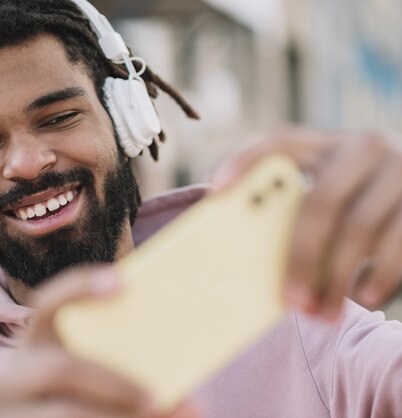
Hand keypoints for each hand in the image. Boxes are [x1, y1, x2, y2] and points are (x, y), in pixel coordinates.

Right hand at [0, 265, 202, 417]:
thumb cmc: (79, 395)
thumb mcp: (88, 374)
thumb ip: (121, 362)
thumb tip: (188, 386)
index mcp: (38, 343)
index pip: (49, 303)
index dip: (80, 288)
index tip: (123, 282)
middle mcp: (17, 373)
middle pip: (61, 368)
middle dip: (115, 384)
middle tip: (158, 398)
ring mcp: (14, 410)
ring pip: (65, 412)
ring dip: (117, 415)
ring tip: (160, 413)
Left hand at [213, 129, 401, 318]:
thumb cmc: (356, 201)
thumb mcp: (328, 190)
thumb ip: (289, 204)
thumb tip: (237, 246)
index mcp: (325, 144)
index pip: (281, 142)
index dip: (247, 161)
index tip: (217, 190)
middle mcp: (362, 148)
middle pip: (321, 202)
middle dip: (301, 257)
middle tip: (290, 300)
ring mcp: (398, 171)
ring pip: (360, 228)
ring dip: (338, 278)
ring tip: (322, 313)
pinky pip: (399, 242)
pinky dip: (381, 275)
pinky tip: (363, 297)